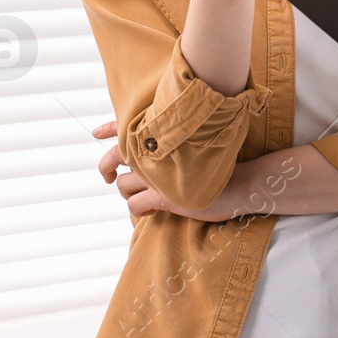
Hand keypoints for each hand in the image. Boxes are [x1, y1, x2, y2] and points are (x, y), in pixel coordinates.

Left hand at [92, 120, 262, 221]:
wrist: (241, 183)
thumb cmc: (224, 165)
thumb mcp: (199, 144)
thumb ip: (177, 141)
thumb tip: (166, 141)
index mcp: (164, 138)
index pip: (129, 129)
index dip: (110, 127)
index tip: (96, 132)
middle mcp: (157, 154)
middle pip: (115, 156)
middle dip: (107, 166)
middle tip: (108, 176)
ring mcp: (157, 176)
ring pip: (123, 184)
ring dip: (129, 191)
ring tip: (143, 195)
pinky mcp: (162, 197)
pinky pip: (134, 204)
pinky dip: (139, 209)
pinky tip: (151, 210)